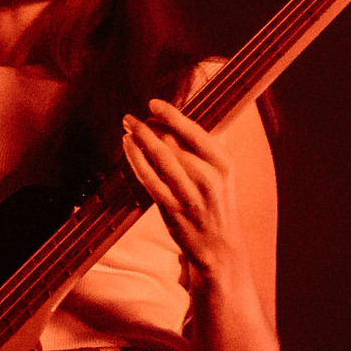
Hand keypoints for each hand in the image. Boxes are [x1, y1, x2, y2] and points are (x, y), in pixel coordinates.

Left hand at [120, 58, 251, 291]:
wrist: (218, 246)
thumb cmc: (215, 204)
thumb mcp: (221, 174)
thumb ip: (203, 149)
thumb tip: (178, 120)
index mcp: (223, 163)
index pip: (194, 131)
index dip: (171, 115)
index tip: (153, 103)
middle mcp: (209, 177)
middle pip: (173, 143)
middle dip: (149, 127)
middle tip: (131, 118)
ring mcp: (190, 195)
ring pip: (160, 158)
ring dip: (140, 138)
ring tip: (127, 126)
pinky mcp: (172, 210)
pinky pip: (150, 180)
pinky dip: (136, 160)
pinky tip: (127, 147)